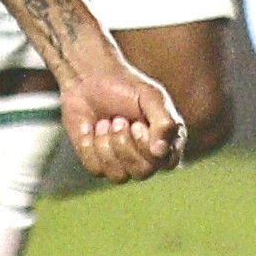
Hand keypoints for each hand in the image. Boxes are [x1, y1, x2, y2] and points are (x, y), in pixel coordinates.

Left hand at [60, 50, 183, 182]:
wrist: (87, 80)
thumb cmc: (124, 86)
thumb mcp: (150, 96)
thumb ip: (163, 122)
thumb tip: (161, 152)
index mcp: (167, 141)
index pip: (167, 162)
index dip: (148, 146)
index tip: (138, 124)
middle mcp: (147, 157)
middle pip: (142, 172)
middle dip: (125, 143)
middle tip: (119, 119)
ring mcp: (122, 163)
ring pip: (119, 176)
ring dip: (107, 144)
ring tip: (106, 121)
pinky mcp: (98, 164)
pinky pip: (96, 169)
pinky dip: (90, 146)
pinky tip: (91, 129)